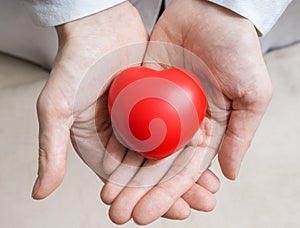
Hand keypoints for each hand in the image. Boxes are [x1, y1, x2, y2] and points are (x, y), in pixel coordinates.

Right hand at [31, 1, 219, 223]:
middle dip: (175, 192)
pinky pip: (177, 129)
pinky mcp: (157, 104)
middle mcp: (121, 136)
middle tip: (200, 206)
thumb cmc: (74, 62)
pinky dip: (191, 145)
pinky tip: (208, 157)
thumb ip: (51, 149)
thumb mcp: (56, 107)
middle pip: (150, 172)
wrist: (100, 26)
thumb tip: (39, 192)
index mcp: (98, 144)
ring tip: (210, 191)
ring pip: (167, 154)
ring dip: (188, 173)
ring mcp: (141, 121)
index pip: (124, 181)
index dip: (145, 199)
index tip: (168, 213)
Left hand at [101, 1, 272, 222]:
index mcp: (208, 130)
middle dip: (140, 192)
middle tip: (119, 215)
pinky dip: (119, 142)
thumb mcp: (252, 93)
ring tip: (109, 197)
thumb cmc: (238, 50)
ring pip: (140, 148)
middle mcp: (183, 124)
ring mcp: (161, 108)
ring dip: (125, 174)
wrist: (210, 12)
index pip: (185, 172)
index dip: (167, 195)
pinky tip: (106, 162)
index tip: (148, 214)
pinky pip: (129, 120)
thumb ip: (242, 135)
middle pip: (158, 166)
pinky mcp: (144, 90)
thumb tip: (229, 175)